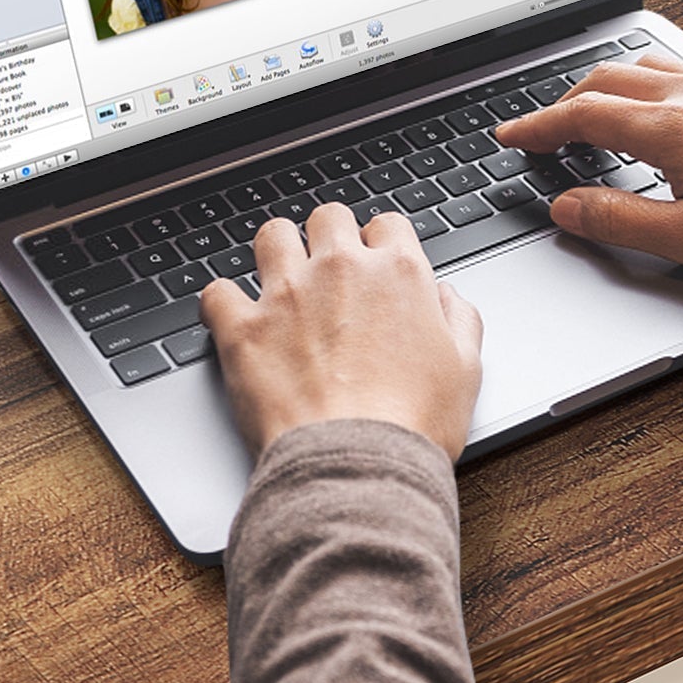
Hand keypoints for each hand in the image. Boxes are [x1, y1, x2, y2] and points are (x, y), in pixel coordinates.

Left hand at [199, 205, 483, 460]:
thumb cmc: (413, 424)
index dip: (380, 243)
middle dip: (328, 236)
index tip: (375, 264)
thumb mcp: (465, 369)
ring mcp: (287, 295)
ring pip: (271, 235)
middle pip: (328, 217)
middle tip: (328, 269)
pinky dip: (222, 304)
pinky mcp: (244, 328)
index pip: (387, 224)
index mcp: (398, 273)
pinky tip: (233, 317)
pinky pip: (217, 292)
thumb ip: (460, 320)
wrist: (359, 465)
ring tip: (279, 280)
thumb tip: (447, 297)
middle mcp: (341, 271)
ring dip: (275, 252)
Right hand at [494, 54, 682, 283]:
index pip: (583, 117)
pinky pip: (674, 72)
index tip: (511, 137)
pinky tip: (647, 105)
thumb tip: (567, 206)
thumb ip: (618, 220)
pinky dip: (639, 83)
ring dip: (600, 87)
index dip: (538, 127)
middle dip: (560, 104)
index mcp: (671, 128)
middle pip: (604, 82)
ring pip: (640, 69)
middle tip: (536, 131)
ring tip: (582, 114)